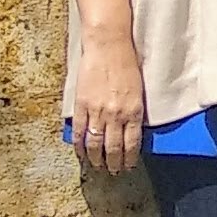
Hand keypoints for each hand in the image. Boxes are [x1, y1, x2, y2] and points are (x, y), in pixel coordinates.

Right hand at [65, 28, 149, 174]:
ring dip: (96, 158)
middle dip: (113, 163)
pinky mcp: (81, 105)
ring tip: (97, 166)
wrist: (108, 45)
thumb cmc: (126, 63)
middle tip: (112, 171)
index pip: (131, 144)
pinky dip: (79, 145)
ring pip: (95, 144)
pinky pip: (78, 131)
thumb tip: (131, 130)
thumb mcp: (138, 90)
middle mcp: (116, 115)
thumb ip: (134, 111)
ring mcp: (97, 111)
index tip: (128, 166)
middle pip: (113, 148)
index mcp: (133, 111)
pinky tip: (80, 152)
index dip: (129, 159)